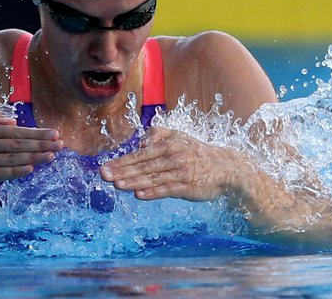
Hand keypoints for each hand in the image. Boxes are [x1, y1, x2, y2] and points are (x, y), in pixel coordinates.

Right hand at [0, 111, 62, 192]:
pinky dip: (15, 171)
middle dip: (42, 143)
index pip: (16, 131)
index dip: (37, 133)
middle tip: (61, 143)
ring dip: (34, 157)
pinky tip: (30, 169)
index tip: (55, 133)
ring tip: (52, 156)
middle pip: (18, 143)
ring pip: (11, 158)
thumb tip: (13, 121)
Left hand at [100, 128, 247, 201]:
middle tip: (104, 176)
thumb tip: (141, 143)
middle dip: (122, 171)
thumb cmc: (197, 152)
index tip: (104, 167)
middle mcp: (173, 157)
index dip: (121, 162)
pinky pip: (168, 189)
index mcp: (168, 145)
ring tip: (118, 185)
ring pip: (153, 178)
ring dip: (134, 182)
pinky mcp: (188, 186)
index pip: (140, 155)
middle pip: (143, 166)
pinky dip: (154, 192)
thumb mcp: (179, 137)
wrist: (227, 167)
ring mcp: (181, 172)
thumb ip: (159, 134)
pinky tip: (140, 195)